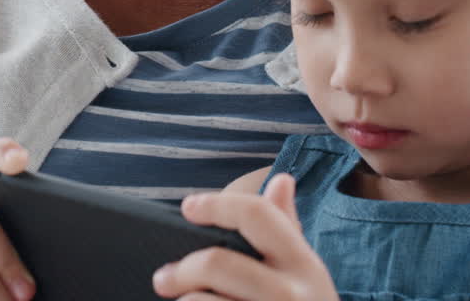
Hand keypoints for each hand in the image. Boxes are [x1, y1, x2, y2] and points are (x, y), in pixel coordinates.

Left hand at [152, 173, 338, 300]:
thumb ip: (288, 231)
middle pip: (217, 263)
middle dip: (182, 269)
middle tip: (163, 278)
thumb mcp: (306, 274)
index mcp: (305, 265)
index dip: (217, 205)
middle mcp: (294, 294)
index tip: (187, 207)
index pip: (258, 215)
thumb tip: (281, 180)